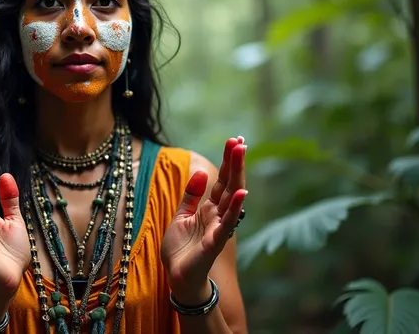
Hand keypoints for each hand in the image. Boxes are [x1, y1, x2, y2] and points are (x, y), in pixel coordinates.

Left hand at [160, 137, 246, 303]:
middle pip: (229, 183)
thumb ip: (191, 196)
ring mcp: (218, 227)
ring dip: (237, 175)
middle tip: (240, 140)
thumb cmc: (181, 249)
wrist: (177, 277)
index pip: (222, 180)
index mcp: (209, 208)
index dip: (228, 161)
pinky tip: (241, 192)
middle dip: (234, 162)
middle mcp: (217, 215)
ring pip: (231, 197)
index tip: (235, 140)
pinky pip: (226, 222)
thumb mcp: (181, 216)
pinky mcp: (214, 241)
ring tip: (240, 153)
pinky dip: (234, 207)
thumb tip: (203, 172)